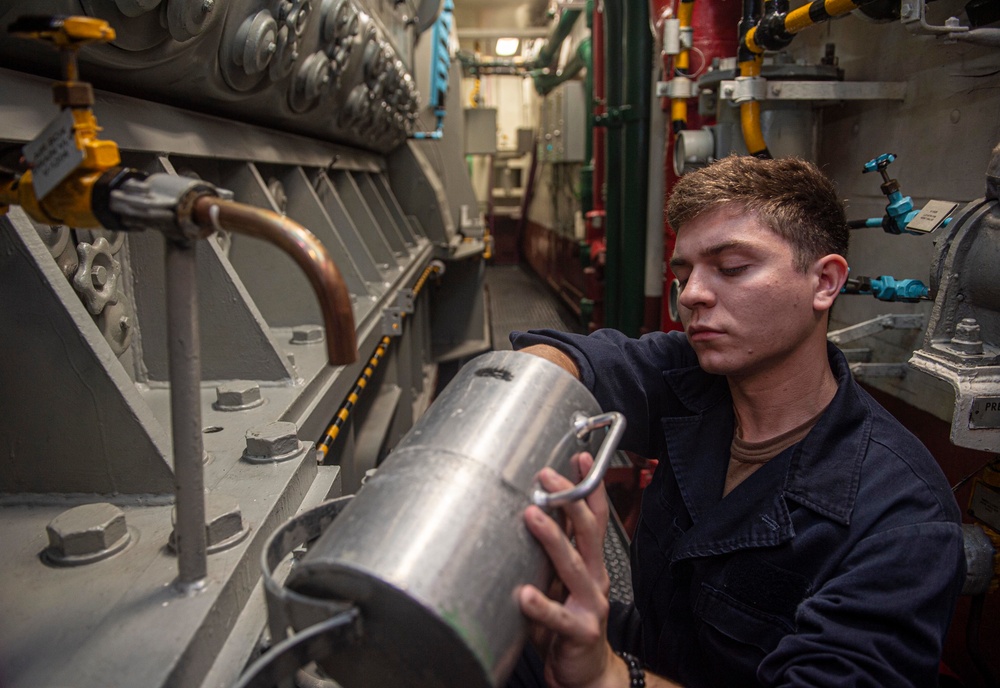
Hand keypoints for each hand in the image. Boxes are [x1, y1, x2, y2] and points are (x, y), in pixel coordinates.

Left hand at [518, 453, 623, 687]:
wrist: (585, 673)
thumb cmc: (568, 623)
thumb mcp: (561, 580)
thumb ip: (554, 551)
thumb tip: (535, 510)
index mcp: (591, 562)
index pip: (594, 516)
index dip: (589, 486)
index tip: (580, 458)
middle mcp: (594, 578)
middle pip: (587, 531)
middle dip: (569, 499)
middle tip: (547, 476)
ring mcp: (590, 605)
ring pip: (574, 566)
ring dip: (553, 539)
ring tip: (532, 516)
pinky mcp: (580, 631)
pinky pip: (558, 617)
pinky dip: (541, 605)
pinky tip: (524, 595)